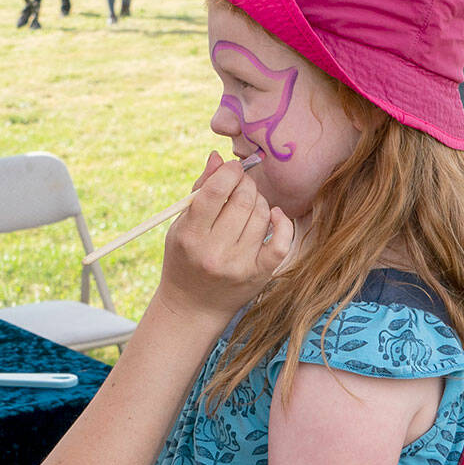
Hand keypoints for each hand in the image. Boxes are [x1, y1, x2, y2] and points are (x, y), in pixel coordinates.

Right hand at [158, 152, 292, 321]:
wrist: (193, 307)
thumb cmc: (185, 258)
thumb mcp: (182, 225)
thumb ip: (201, 190)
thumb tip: (219, 157)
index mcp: (190, 235)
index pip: (215, 192)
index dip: (229, 173)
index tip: (233, 168)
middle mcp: (214, 252)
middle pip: (242, 201)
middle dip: (246, 184)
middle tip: (243, 183)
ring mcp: (239, 265)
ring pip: (261, 215)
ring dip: (259, 201)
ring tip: (250, 203)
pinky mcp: (259, 275)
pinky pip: (281, 243)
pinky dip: (282, 223)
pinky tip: (274, 215)